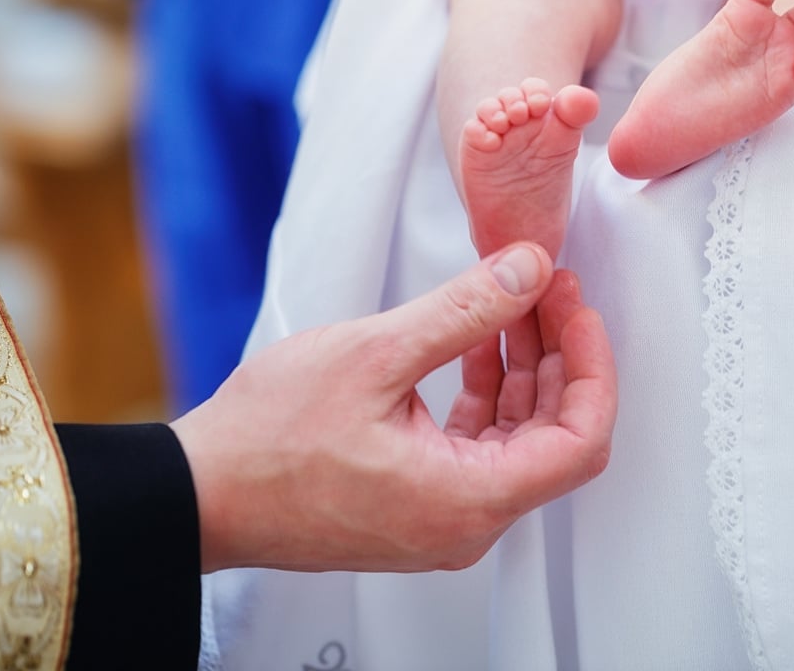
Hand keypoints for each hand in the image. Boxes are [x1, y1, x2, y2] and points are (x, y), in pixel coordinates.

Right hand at [170, 242, 616, 572]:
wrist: (201, 492)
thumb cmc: (266, 443)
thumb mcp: (375, 354)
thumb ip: (464, 310)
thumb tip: (526, 271)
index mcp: (468, 499)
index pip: (580, 440)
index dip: (592, 366)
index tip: (577, 309)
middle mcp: (465, 522)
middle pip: (552, 435)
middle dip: (557, 354)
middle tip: (546, 287)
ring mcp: (442, 517)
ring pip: (515, 438)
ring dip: (521, 367)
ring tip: (513, 301)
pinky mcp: (417, 503)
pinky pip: (475, 445)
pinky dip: (485, 392)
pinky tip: (475, 342)